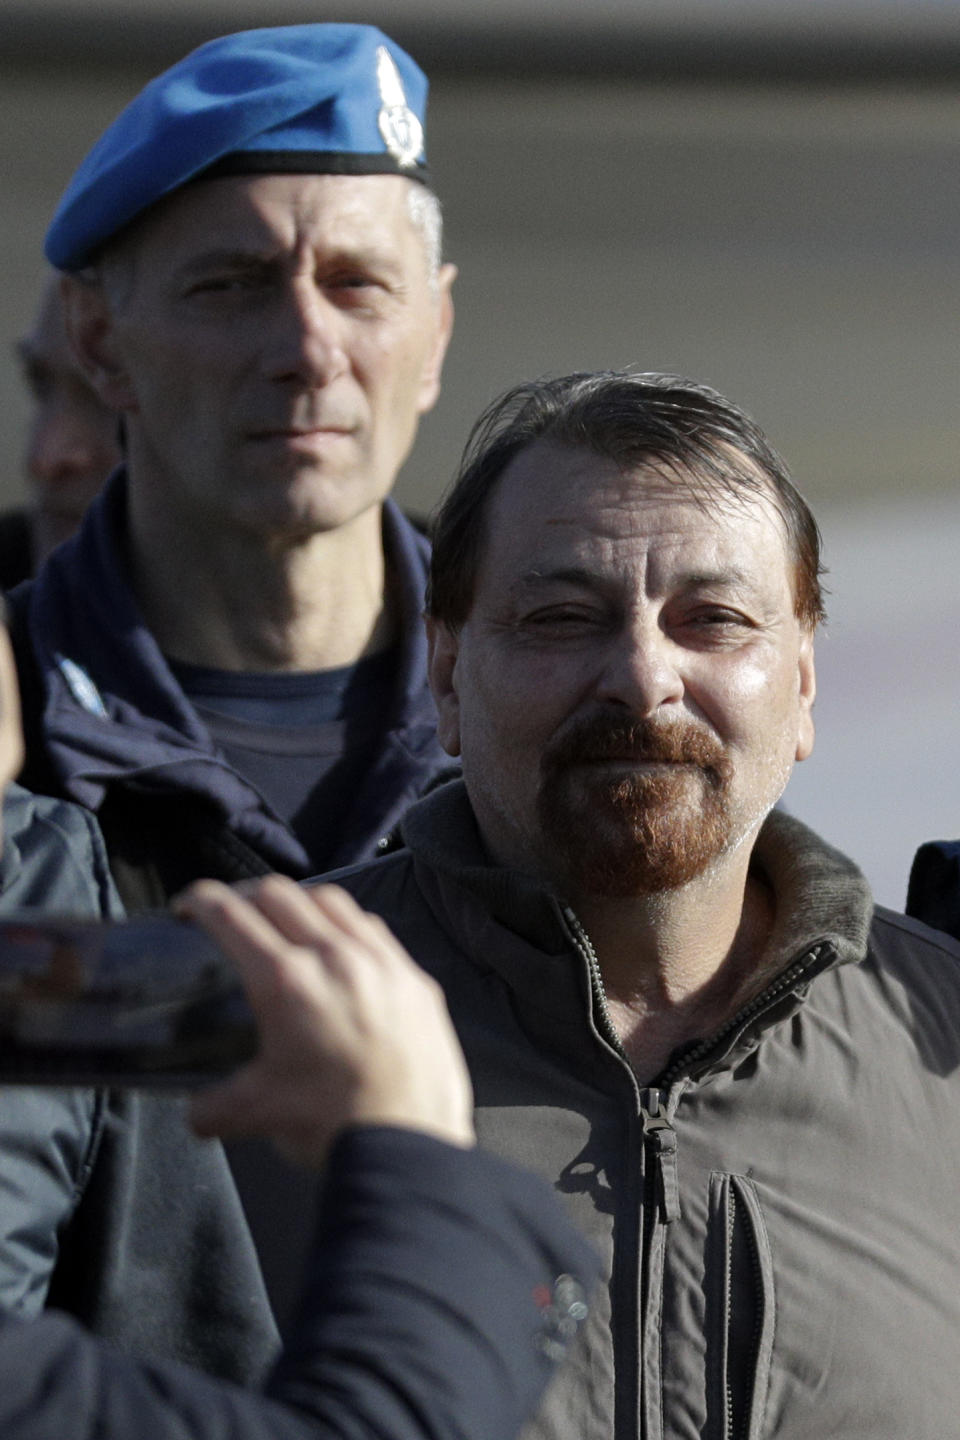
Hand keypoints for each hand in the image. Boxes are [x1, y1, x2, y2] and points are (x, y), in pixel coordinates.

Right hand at [174, 876, 473, 1166]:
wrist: (408, 1144)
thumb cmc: (333, 1125)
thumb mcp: (256, 1113)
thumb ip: (212, 1106)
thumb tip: (196, 1110)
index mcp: (286, 982)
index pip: (232, 917)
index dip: (201, 901)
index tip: (188, 904)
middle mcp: (334, 957)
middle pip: (279, 895)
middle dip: (245, 895)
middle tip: (231, 912)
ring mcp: (380, 962)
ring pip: (331, 901)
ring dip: (298, 901)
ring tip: (285, 916)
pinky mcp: (413, 978)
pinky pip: (374, 929)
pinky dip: (347, 924)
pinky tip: (341, 941)